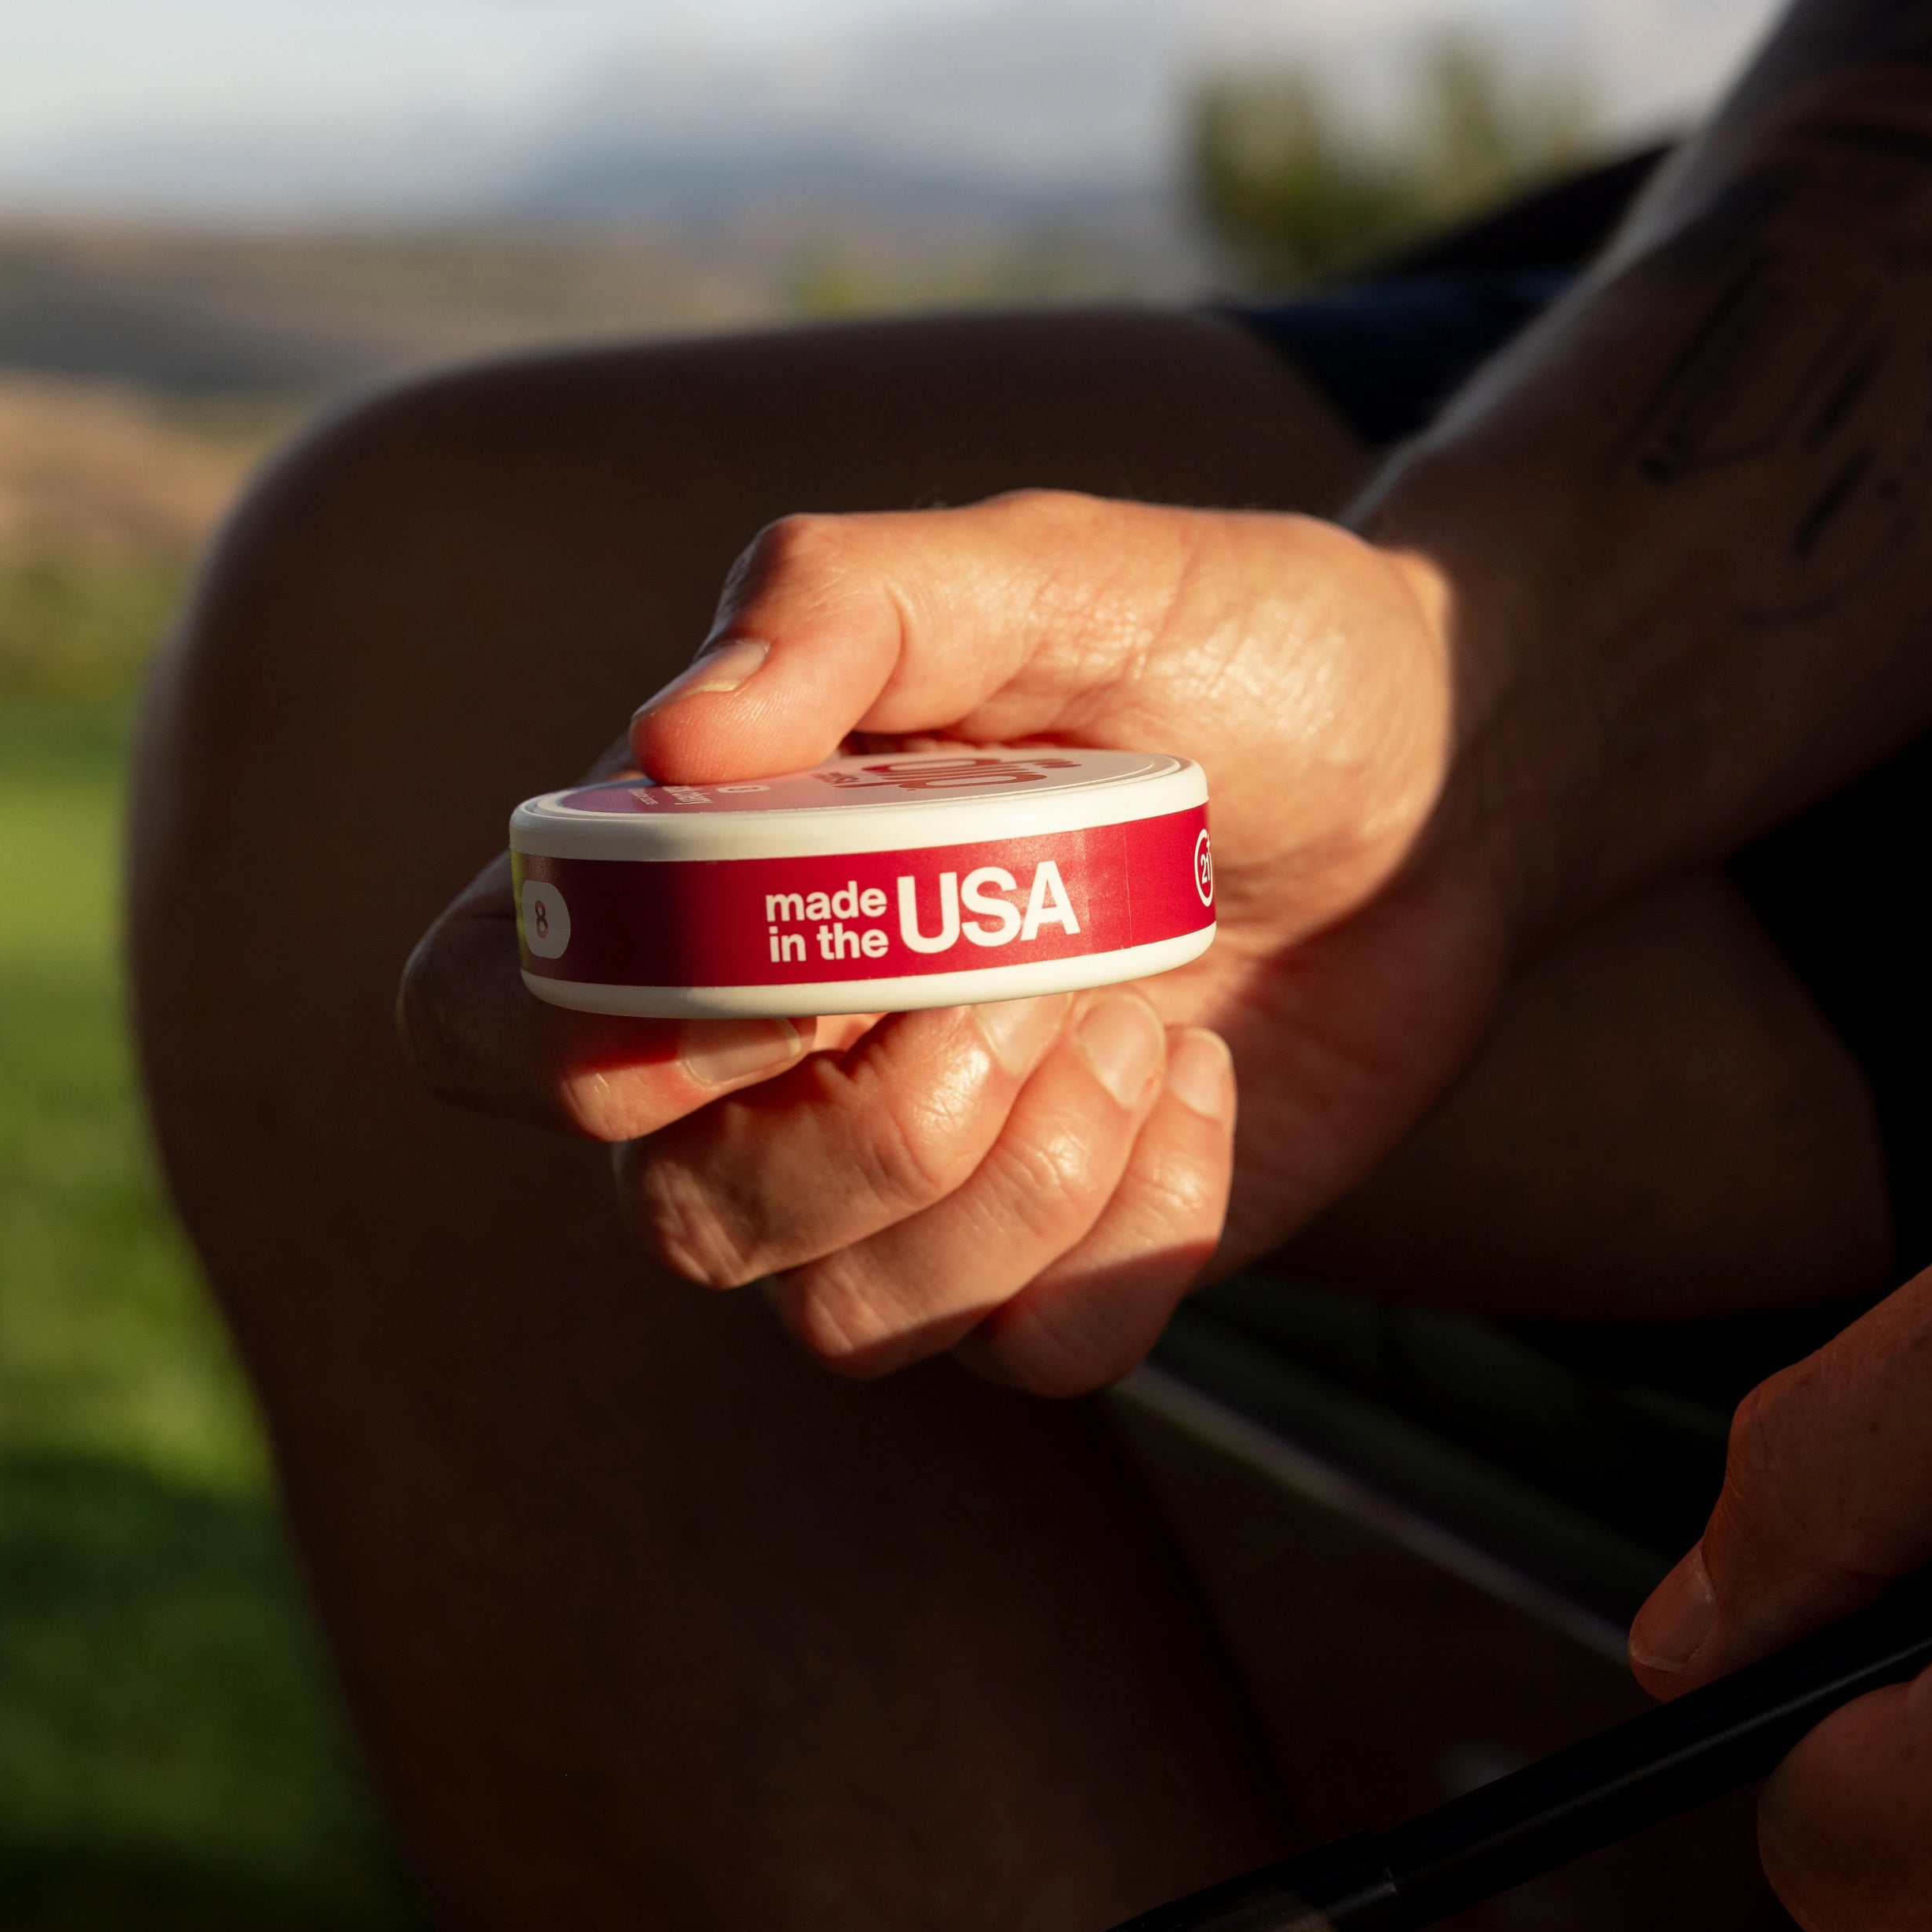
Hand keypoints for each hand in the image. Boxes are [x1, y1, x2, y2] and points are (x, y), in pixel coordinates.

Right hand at [402, 489, 1508, 1392]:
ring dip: (1013, 1183)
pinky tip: (1196, 1092)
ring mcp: (911, 1182)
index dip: (571, 1033)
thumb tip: (668, 738)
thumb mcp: (1051, 570)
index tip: (777, 958)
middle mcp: (773, 1058)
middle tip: (1026, 988)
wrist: (1444, 769)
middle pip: (675, 1214)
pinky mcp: (1057, 1270)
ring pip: (840, 1321)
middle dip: (863, 1124)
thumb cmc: (1222, 643)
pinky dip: (1130, 1236)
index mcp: (709, 886)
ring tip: (1139, 1023)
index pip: (487, 1015)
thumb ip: (844, 609)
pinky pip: (1025, 1361)